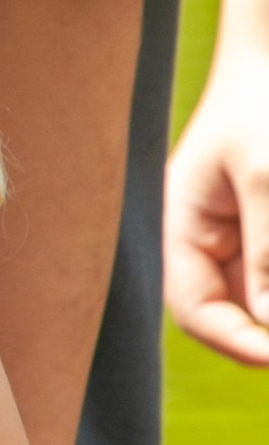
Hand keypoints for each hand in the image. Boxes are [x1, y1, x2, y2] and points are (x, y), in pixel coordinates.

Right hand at [166, 53, 268, 367]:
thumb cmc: (265, 102)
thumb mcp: (266, 175)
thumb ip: (267, 251)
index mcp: (184, 223)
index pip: (196, 308)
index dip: (237, 343)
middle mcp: (212, 236)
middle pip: (235, 310)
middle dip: (265, 327)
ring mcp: (248, 232)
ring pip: (262, 293)